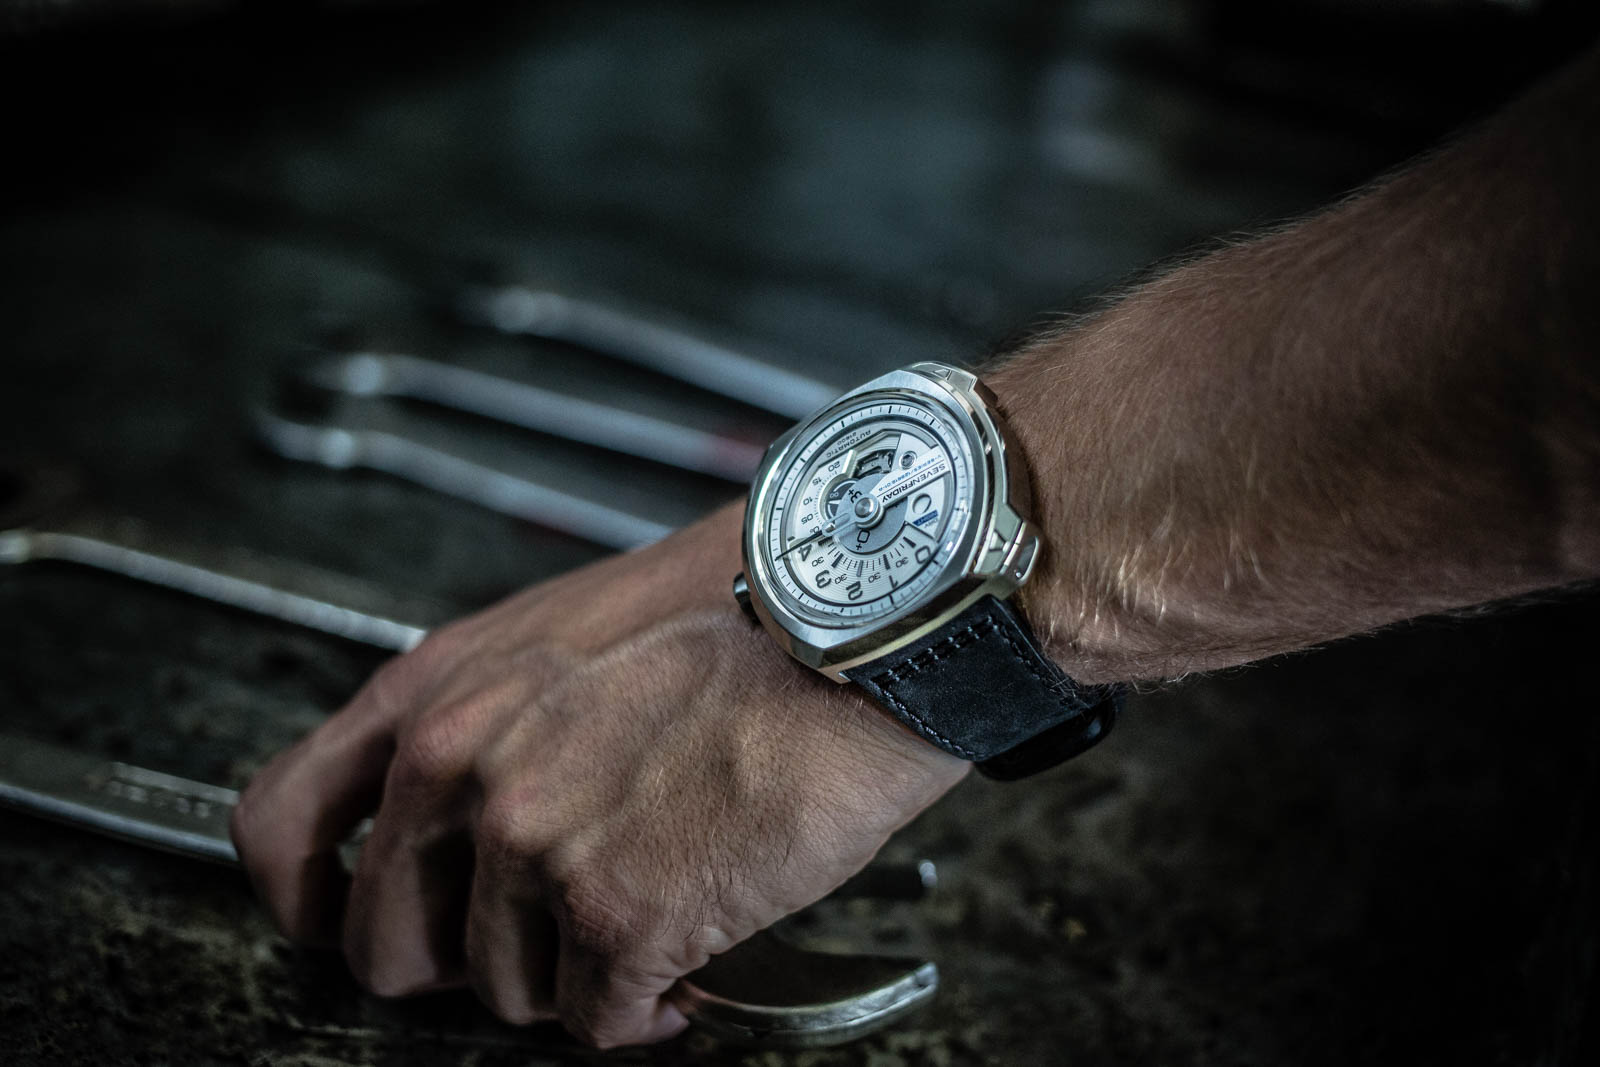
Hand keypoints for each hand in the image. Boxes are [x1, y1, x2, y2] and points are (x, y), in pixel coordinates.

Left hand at [230, 501, 967, 1047]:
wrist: (851, 632)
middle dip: (463, 963)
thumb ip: (483, 722)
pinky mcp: (615, 917)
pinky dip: (644, 1007)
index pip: (279, 825)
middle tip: (537, 941)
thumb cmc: (738, 618)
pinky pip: (598, 1022)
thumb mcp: (561, 636)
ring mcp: (532, 849)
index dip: (310, 898)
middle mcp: (459, 772)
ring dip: (573, 976)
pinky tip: (687, 956)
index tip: (348, 918)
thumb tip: (467, 820)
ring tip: (648, 918)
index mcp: (433, 695)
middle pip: (387, 947)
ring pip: (503, 994)